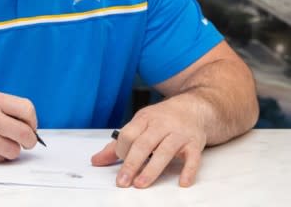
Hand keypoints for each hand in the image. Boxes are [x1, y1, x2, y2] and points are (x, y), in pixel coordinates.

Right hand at [0, 90, 38, 163]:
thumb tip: (30, 127)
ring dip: (11, 149)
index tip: (30, 126)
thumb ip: (7, 109)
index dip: (32, 121)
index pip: (27, 110)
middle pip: (26, 134)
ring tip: (0, 142)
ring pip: (14, 151)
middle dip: (29, 140)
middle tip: (25, 140)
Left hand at [90, 95, 206, 187]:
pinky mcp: (194, 143)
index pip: (128, 134)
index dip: (122, 150)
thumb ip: (119, 143)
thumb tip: (97, 160)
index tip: (119, 164)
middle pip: (144, 143)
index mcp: (145, 119)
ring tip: (141, 183)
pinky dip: (188, 170)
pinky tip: (182, 182)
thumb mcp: (140, 124)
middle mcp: (162, 125)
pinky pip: (193, 157)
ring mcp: (179, 133)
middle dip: (132, 163)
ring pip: (165, 150)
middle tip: (123, 181)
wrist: (194, 107)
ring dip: (152, 169)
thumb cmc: (164, 118)